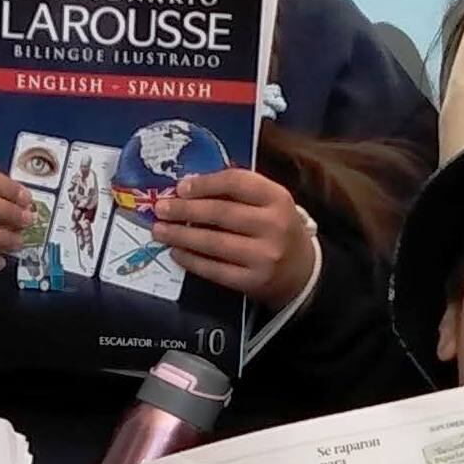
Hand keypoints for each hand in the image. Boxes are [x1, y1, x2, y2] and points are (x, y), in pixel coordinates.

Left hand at [150, 169, 317, 303]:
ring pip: (213, 242)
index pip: (236, 182)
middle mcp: (273, 225)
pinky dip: (191, 260)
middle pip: (220, 213)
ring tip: (160, 230)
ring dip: (181, 235)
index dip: (205, 184)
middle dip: (184, 210)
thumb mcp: (270, 202)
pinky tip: (176, 252)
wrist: (303, 272)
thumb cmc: (278, 229)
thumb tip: (192, 185)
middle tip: (160, 208)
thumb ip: (238, 191)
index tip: (181, 187)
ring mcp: (263, 256)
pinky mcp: (252, 281)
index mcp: (277, 198)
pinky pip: (214, 270)